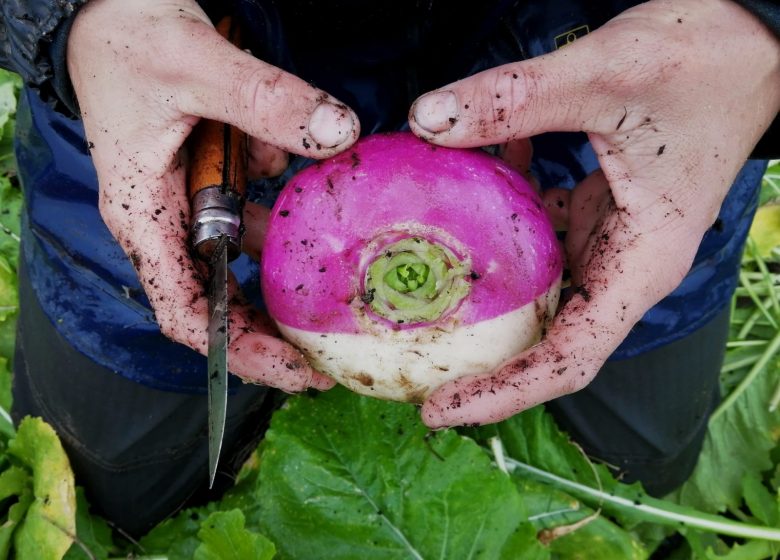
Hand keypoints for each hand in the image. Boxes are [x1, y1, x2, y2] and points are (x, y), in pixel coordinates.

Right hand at [68, 0, 359, 390]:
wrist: (108, 1)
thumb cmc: (127, 36)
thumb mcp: (196, 65)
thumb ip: (266, 100)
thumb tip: (338, 134)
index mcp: (142, 215)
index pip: (185, 312)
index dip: (237, 351)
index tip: (293, 371)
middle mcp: (167, 217)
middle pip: (220, 297)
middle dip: (272, 329)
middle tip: (330, 354)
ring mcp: (193, 194)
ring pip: (246, 252)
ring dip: (289, 272)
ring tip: (343, 298)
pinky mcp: (216, 169)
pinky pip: (259, 204)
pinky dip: (290, 210)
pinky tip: (323, 205)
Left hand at [409, 0, 779, 426]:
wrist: (751, 38)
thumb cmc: (706, 59)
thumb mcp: (607, 74)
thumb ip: (516, 98)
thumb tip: (427, 120)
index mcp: (641, 264)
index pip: (569, 359)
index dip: (503, 393)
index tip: (439, 407)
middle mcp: (623, 265)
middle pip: (545, 339)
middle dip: (479, 360)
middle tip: (407, 362)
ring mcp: (608, 237)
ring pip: (534, 288)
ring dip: (478, 291)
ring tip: (412, 292)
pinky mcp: (595, 209)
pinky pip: (536, 233)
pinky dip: (498, 219)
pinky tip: (469, 180)